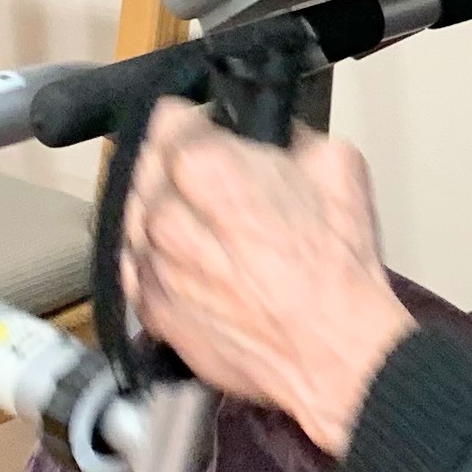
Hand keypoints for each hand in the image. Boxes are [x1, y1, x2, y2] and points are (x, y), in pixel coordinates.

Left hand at [120, 102, 415, 456]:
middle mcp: (164, 215)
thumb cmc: (336, 268)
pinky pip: (136, 267)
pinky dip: (156, 258)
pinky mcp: (150, 310)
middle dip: (174, 165)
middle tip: (210, 178)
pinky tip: (192, 261)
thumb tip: (270, 135)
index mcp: (206, 169)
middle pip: (144, 166)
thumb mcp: (338, 165)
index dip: (193, 121)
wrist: (331, 352)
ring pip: (133, 217)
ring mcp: (151, 266)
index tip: (208, 129)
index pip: (166, 119)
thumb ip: (289, 134)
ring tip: (202, 224)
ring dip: (161, 212)